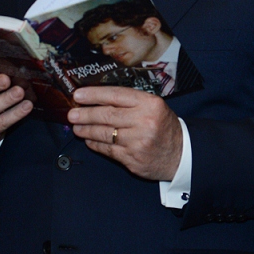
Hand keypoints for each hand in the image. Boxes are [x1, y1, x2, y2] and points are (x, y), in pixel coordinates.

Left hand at [68, 86, 182, 180]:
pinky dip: (96, 144)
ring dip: (87, 129)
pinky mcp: (133, 159)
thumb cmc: (163, 126)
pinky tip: (89, 139)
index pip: (115, 95)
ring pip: (105, 133)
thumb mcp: (153, 106)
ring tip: (76, 127)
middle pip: (107, 115)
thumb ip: (130, 101)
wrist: (181, 154)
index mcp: (149, 104)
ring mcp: (138, 141)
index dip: (94, 94)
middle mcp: (144, 121)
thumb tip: (97, 98)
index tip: (78, 95)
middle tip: (72, 113)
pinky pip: (108, 149)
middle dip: (85, 114)